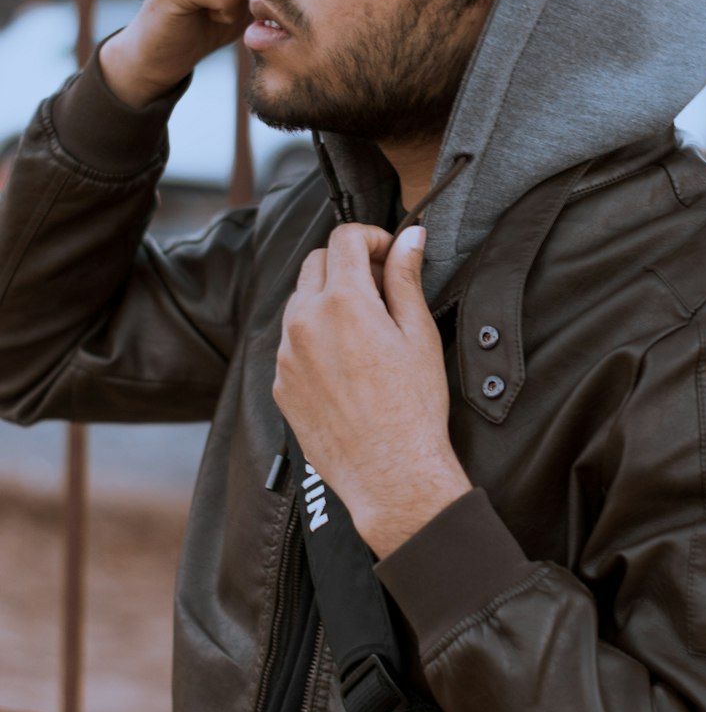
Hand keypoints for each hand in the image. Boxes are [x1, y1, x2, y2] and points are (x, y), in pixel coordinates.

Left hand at [273, 223, 471, 558]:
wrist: (391, 474)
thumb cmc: (414, 408)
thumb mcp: (419, 334)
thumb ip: (405, 278)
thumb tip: (410, 237)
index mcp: (342, 302)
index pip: (344, 239)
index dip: (372, 237)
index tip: (389, 253)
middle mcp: (304, 323)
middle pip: (316, 264)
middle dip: (348, 265)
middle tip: (381, 288)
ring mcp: (286, 355)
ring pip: (299, 303)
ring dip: (328, 300)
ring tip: (365, 330)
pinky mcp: (280, 385)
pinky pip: (292, 343)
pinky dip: (315, 338)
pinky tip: (347, 365)